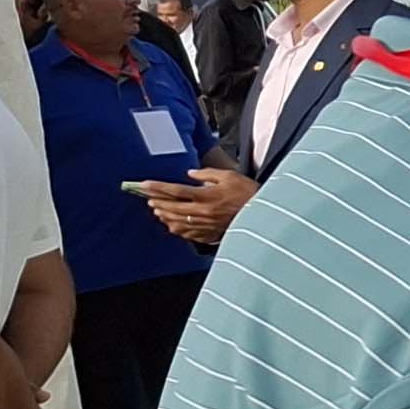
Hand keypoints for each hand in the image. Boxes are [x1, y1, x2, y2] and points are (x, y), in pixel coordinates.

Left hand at [141, 165, 255, 245]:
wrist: (264, 215)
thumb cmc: (249, 193)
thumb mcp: (230, 176)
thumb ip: (207, 174)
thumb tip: (190, 174)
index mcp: (207, 195)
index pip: (175, 190)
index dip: (158, 187)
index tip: (144, 185)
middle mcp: (203, 211)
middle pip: (172, 208)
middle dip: (158, 202)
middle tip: (149, 199)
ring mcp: (206, 224)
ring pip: (177, 222)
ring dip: (165, 216)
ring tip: (158, 211)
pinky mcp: (210, 234)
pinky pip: (188, 234)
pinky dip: (177, 229)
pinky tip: (173, 225)